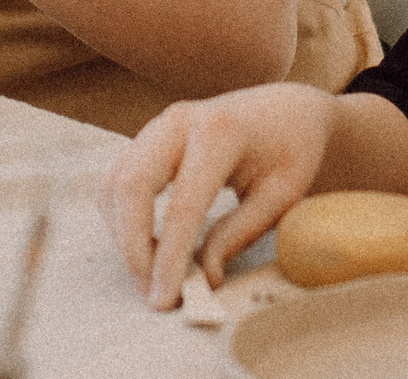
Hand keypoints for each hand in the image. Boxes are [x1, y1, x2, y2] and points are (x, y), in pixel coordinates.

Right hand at [101, 82, 341, 309]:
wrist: (287, 110)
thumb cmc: (292, 151)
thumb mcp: (282, 195)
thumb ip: (239, 234)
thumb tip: (204, 278)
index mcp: (220, 132)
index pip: (183, 204)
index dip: (170, 257)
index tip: (166, 298)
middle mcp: (180, 122)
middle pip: (131, 186)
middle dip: (133, 246)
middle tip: (152, 291)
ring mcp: (159, 126)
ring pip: (115, 184)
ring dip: (123, 236)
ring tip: (152, 275)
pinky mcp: (148, 139)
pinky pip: (117, 181)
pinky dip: (121, 220)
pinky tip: (147, 247)